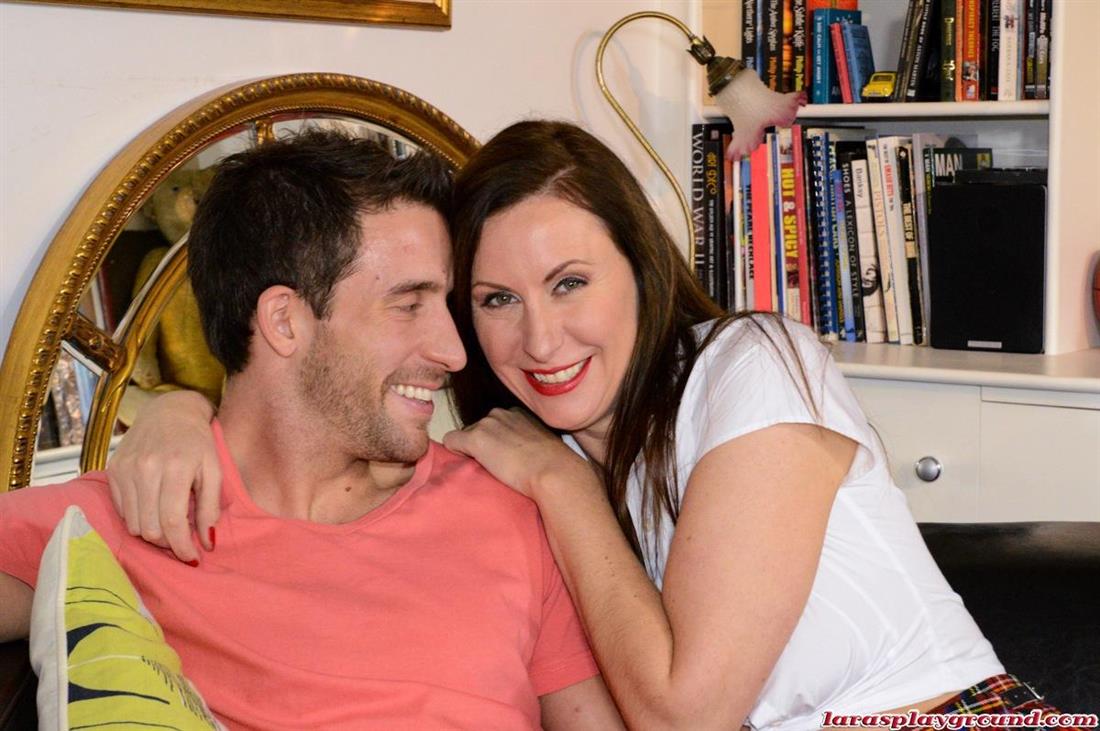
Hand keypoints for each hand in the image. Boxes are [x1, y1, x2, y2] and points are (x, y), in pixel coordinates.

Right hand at [106, 390, 219, 562]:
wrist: (169, 412)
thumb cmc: (198, 443)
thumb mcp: (214, 471)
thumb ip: (211, 507)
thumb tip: (207, 543)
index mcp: (175, 467)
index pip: (173, 521)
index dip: (182, 546)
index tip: (193, 558)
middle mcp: (146, 468)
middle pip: (150, 528)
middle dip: (168, 543)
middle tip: (182, 541)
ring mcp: (125, 469)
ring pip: (134, 524)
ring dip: (153, 533)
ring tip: (169, 525)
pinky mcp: (113, 471)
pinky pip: (122, 511)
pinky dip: (138, 519)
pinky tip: (154, 510)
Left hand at [443, 408, 597, 499]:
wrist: (554, 472)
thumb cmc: (556, 465)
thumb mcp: (544, 444)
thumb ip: (532, 441)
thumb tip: (527, 454)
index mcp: (518, 413)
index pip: (496, 423)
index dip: (496, 441)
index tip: (504, 456)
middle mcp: (500, 413)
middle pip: (479, 428)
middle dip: (483, 444)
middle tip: (496, 465)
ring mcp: (487, 425)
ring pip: (466, 435)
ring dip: (472, 450)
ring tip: (487, 469)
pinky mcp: (476, 439)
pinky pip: (452, 441)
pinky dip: (455, 451)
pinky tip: (466, 465)